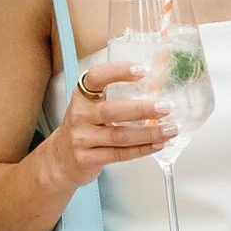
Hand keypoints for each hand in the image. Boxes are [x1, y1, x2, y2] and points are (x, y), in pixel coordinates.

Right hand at [46, 61, 171, 186]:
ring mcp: (80, 138)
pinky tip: (158, 145)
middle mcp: (78, 115)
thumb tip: (157, 89)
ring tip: (170, 129)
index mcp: (81, 96)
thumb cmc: (84, 128)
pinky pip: (119, 154)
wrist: (60, 160)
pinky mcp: (86, 159)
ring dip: (149, 133)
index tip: (143, 70)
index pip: (95, 78)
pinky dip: (141, 150)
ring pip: (119, 136)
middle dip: (142, 109)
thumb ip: (116, 97)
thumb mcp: (91, 108)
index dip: (118, 71)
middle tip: (166, 107)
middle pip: (112, 111)